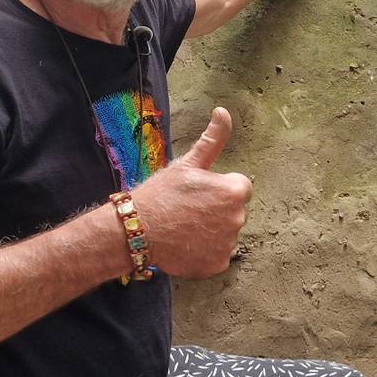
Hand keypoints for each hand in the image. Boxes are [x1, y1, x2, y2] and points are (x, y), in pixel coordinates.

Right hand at [131, 107, 252, 278]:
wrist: (137, 230)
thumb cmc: (161, 193)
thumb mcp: (187, 163)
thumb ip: (212, 139)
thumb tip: (223, 111)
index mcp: (234, 191)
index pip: (239, 188)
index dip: (218, 188)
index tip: (198, 192)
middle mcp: (238, 219)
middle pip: (233, 211)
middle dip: (217, 209)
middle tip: (188, 209)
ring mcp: (228, 244)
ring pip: (225, 233)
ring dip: (211, 230)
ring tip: (185, 226)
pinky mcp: (218, 264)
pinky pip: (218, 254)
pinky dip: (205, 252)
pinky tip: (186, 244)